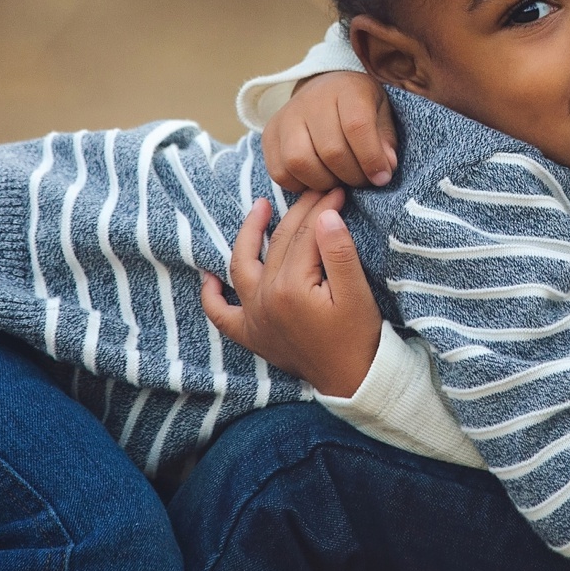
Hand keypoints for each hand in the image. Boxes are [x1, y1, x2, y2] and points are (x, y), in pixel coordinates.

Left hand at [199, 190, 382, 396]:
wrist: (353, 381)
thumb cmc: (359, 337)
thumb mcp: (357, 293)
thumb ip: (339, 252)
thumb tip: (325, 214)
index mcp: (290, 287)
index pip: (305, 234)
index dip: (322, 207)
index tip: (338, 189)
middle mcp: (264, 300)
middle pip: (279, 243)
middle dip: (299, 212)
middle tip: (318, 190)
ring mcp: (253, 317)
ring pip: (242, 265)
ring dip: (247, 235)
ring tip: (260, 208)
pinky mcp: (251, 334)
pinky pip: (220, 312)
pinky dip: (212, 294)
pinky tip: (210, 275)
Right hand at [262, 72, 397, 190]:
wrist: (323, 88)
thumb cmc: (357, 105)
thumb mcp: (381, 113)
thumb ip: (385, 140)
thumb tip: (384, 169)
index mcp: (346, 89)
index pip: (357, 126)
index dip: (371, 158)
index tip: (381, 177)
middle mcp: (312, 100)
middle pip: (330, 150)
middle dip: (351, 176)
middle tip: (361, 181)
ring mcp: (286, 117)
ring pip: (300, 162)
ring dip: (325, 183)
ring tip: (339, 182)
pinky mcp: (269, 135)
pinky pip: (279, 173)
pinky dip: (301, 185)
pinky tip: (317, 180)